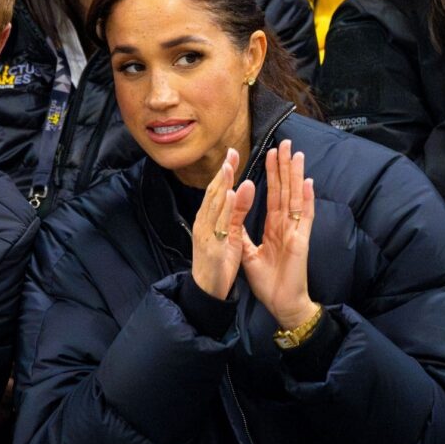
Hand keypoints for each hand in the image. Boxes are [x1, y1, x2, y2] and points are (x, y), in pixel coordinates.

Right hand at [191, 148, 254, 299]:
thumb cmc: (218, 262)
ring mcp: (206, 234)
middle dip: (223, 172)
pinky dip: (224, 208)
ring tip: (230, 167)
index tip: (232, 153)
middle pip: (213, 193)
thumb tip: (241, 188)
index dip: (224, 172)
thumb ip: (235, 212)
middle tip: (231, 152)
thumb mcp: (229, 234)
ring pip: (214, 206)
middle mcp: (203, 223)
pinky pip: (219, 225)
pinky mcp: (212, 247)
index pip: (216, 191)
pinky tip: (229, 195)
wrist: (207, 291)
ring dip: (222, 185)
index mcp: (208, 219)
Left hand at [239, 140, 316, 329]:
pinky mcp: (300, 241)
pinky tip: (308, 183)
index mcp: (275, 226)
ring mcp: (295, 231)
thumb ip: (243, 234)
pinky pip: (304, 218)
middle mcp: (286, 225)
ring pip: (296, 198)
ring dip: (297, 176)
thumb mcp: (248, 253)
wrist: (281, 303)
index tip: (270, 154)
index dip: (272, 174)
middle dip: (285, 167)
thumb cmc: (268, 281)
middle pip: (286, 190)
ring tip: (297, 154)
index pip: (274, 194)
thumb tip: (233, 218)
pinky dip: (307, 200)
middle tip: (285, 143)